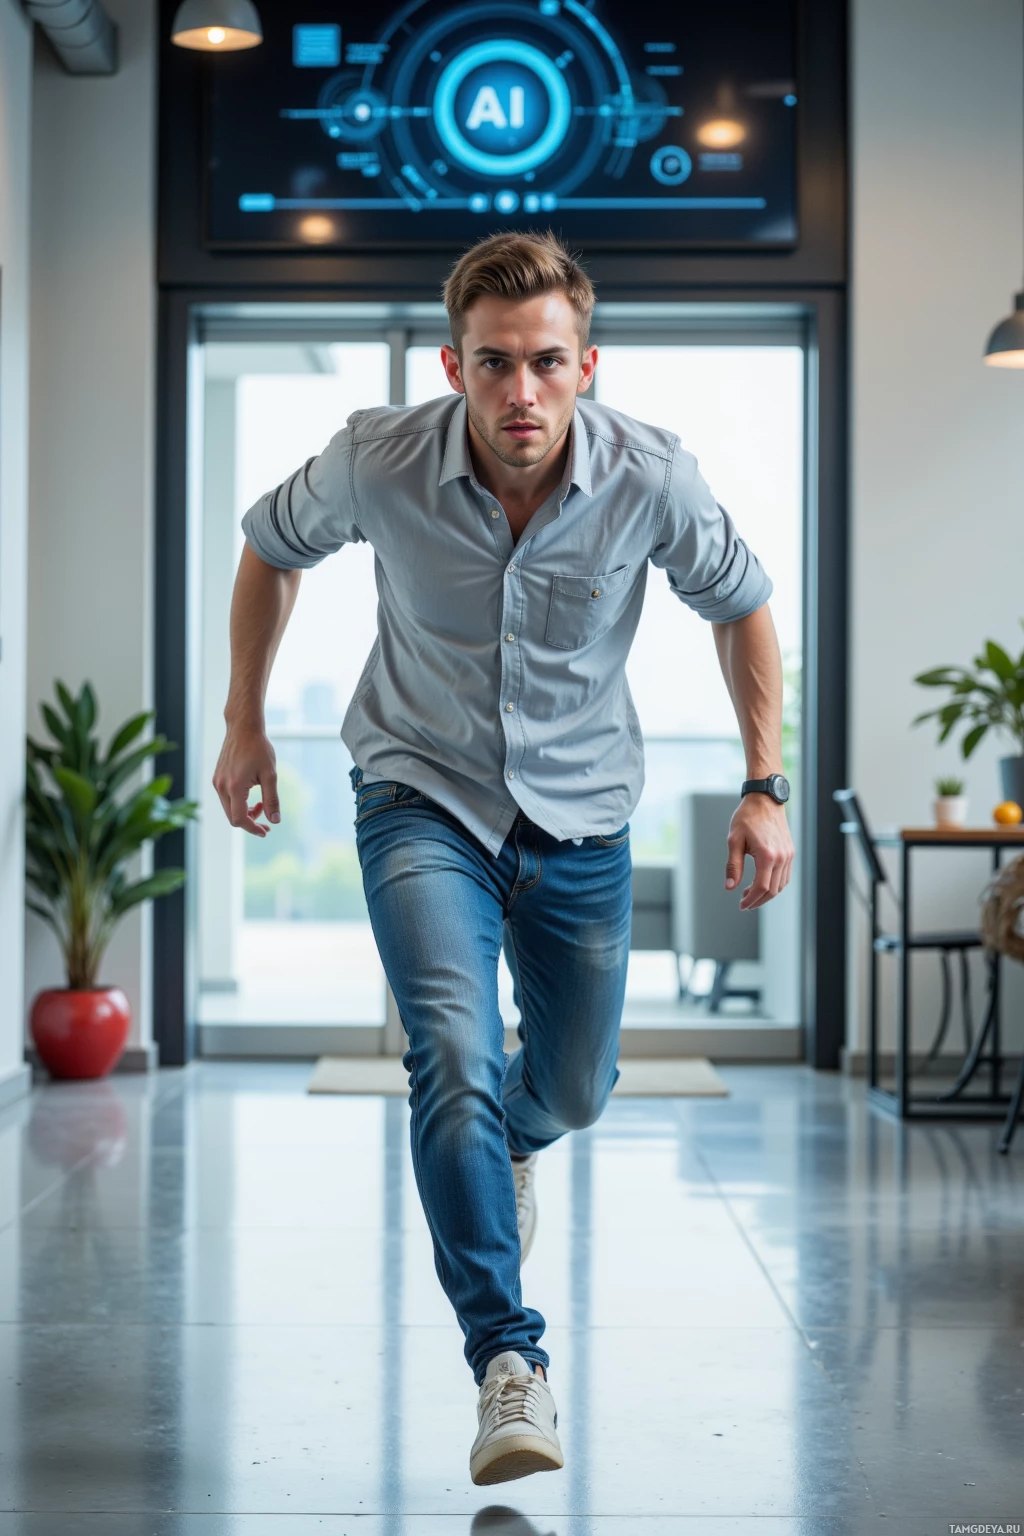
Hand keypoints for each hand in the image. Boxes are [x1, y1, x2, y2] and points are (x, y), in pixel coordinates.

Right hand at [212, 723, 279, 837]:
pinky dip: (238, 803)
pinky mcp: (217, 778)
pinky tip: (252, 796)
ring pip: (228, 809)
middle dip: (250, 822)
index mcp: (234, 787)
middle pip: (232, 817)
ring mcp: (217, 782)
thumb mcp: (270, 775)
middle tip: (267, 822)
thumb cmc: (259, 748)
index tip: (266, 831)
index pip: (240, 819)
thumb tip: (274, 820)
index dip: (253, 829)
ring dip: (245, 812)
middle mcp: (221, 786)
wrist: (243, 728)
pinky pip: (226, 798)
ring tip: (261, 805)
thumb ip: (272, 799)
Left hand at [725, 795, 794, 910]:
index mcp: (767, 855)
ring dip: (767, 894)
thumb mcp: (734, 841)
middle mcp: (782, 857)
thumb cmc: (747, 817)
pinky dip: (775, 884)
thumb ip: (733, 866)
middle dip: (758, 900)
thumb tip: (730, 887)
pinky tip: (762, 883)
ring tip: (750, 893)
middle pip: (773, 890)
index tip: (741, 905)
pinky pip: (785, 875)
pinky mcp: (790, 852)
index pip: (761, 888)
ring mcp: (788, 855)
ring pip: (781, 885)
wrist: (765, 800)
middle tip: (744, 902)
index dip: (751, 900)